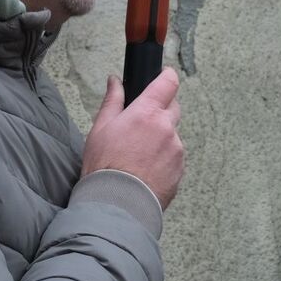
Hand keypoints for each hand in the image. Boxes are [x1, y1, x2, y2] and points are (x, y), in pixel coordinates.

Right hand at [82, 68, 184, 208]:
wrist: (116, 204)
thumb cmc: (104, 166)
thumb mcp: (101, 128)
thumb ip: (113, 101)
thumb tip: (115, 81)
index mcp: (147, 113)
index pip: (168, 82)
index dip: (166, 77)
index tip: (163, 77)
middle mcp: (166, 127)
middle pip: (173, 107)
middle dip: (161, 110)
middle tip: (141, 123)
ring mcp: (176, 149)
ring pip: (173, 134)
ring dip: (161, 137)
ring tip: (139, 154)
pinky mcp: (180, 168)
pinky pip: (174, 155)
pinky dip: (164, 158)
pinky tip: (146, 169)